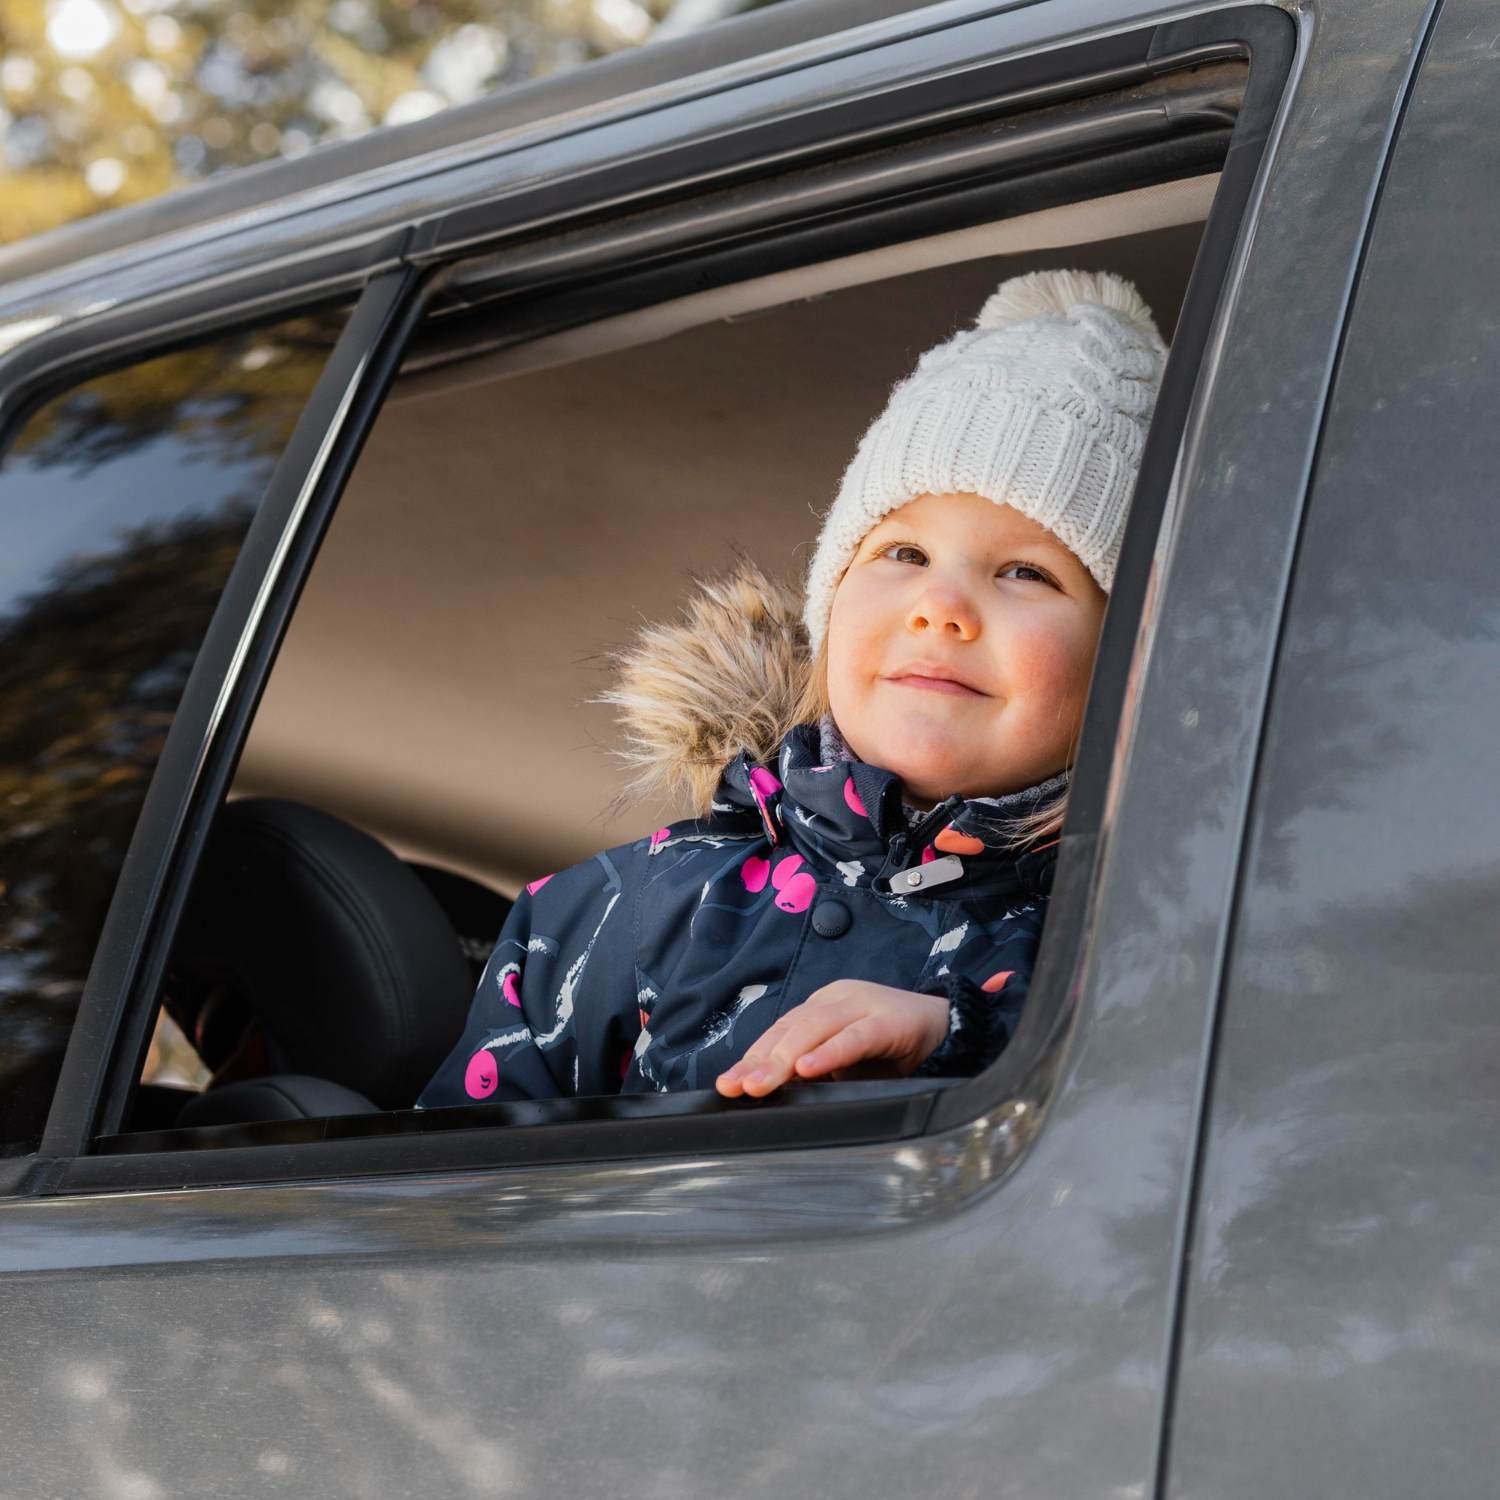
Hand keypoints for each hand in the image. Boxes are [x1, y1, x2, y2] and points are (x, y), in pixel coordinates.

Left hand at [715, 980, 949, 1097]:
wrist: (950, 1030)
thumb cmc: (893, 1051)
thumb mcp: (847, 1065)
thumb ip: (815, 1073)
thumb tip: (773, 1098)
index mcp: (823, 1006)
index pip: (779, 1031)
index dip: (752, 1057)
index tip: (729, 1085)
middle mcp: (838, 999)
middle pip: (791, 1029)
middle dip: (760, 1061)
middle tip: (737, 1089)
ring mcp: (865, 1005)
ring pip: (816, 1028)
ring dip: (785, 1058)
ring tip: (761, 1083)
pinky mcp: (892, 1020)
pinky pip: (856, 1036)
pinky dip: (830, 1053)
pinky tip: (809, 1069)